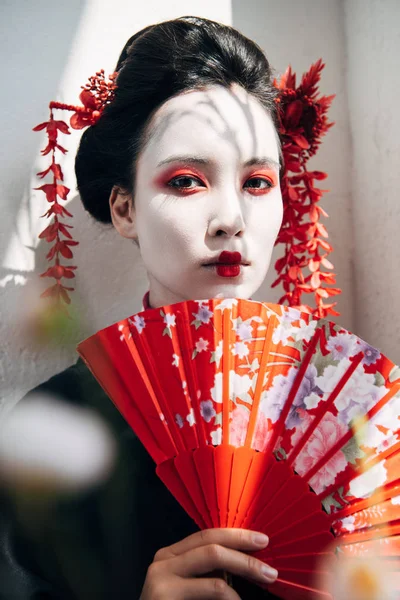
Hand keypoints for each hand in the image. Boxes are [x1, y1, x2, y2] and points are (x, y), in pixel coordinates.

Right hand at [139, 528, 277, 598]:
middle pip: (211, 544)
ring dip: (245, 568)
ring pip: (213, 562)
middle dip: (245, 550)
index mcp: (170, 555)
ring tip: (265, 579)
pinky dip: (232, 597)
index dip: (236, 535)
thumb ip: (206, 573)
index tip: (261, 540)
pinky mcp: (164, 597)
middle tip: (270, 565)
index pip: (207, 535)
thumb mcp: (189, 587)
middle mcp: (163, 560)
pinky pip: (212, 589)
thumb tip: (243, 560)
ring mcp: (161, 578)